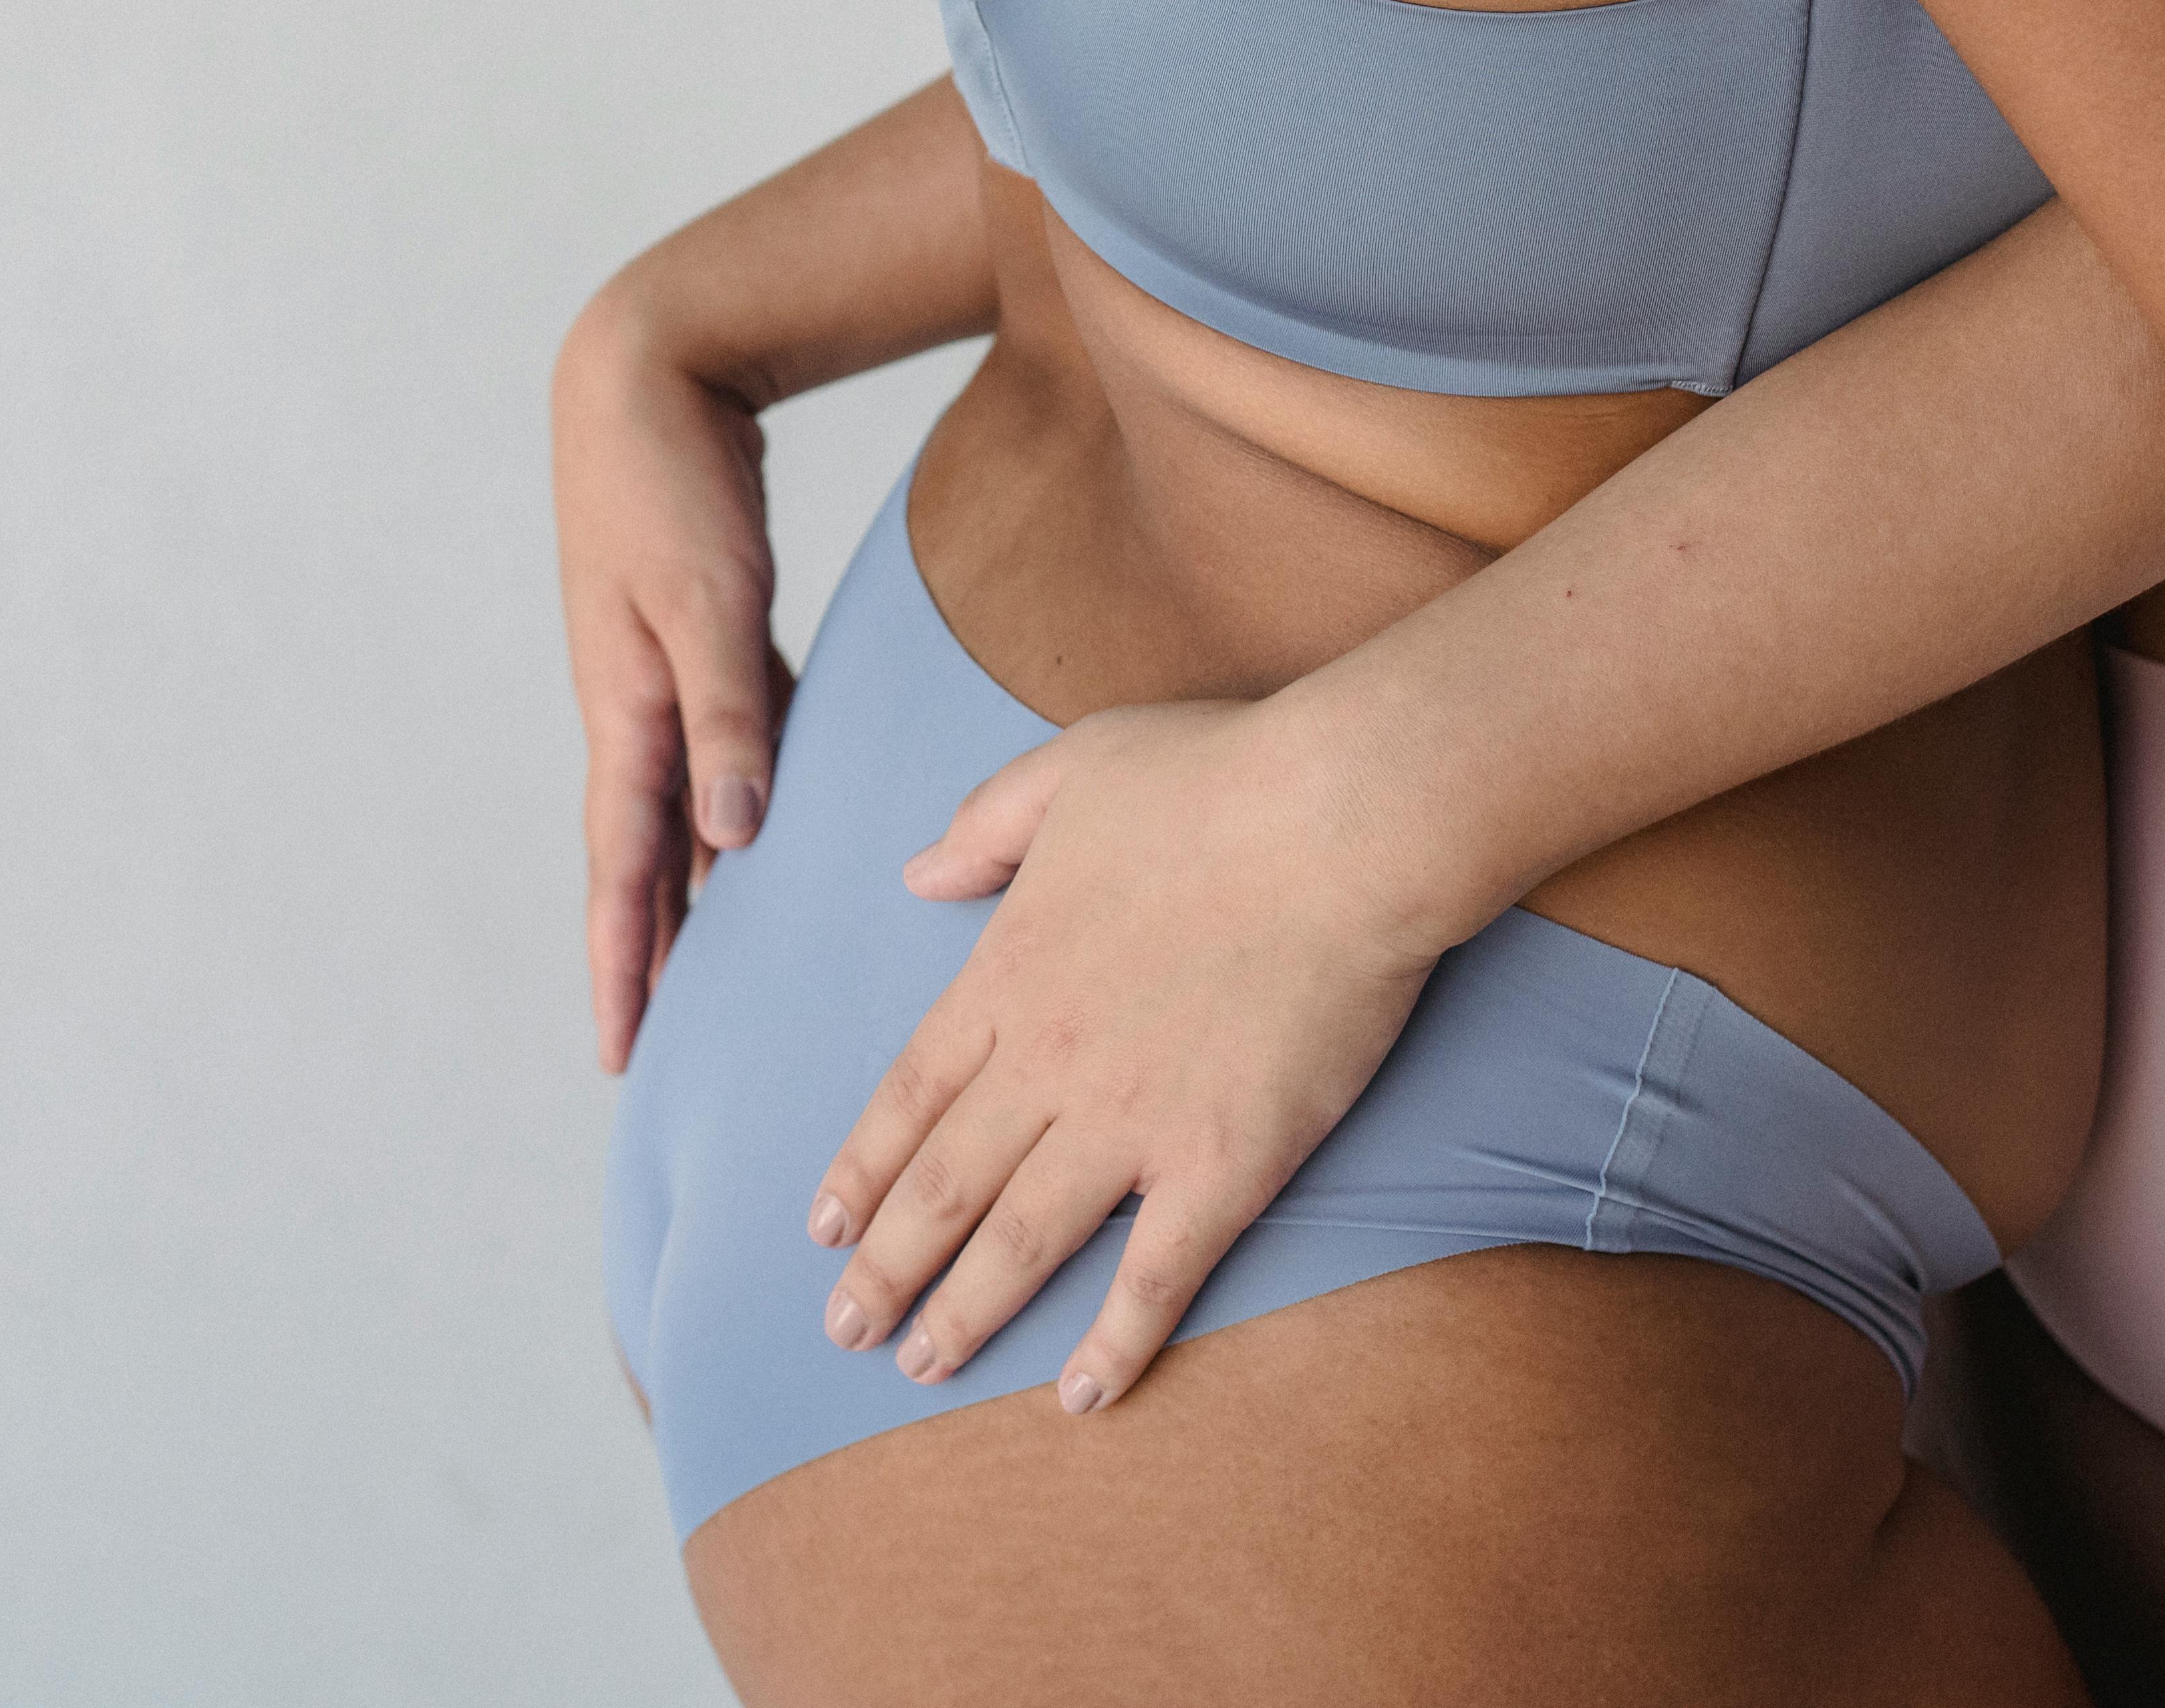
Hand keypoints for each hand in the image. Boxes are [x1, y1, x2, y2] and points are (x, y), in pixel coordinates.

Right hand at [552, 283, 793, 1072]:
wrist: (647, 373)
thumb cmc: (674, 481)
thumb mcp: (707, 602)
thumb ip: (726, 717)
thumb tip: (731, 837)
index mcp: (625, 711)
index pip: (625, 867)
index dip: (622, 962)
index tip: (619, 1050)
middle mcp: (633, 709)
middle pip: (640, 859)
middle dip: (641, 953)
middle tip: (647, 1045)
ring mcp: (658, 678)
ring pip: (677, 813)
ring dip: (686, 892)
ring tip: (703, 969)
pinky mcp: (696, 644)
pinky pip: (716, 753)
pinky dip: (731, 810)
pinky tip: (760, 841)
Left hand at [804, 698, 1442, 1412]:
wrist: (1341, 818)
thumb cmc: (1217, 776)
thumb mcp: (1068, 769)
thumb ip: (983, 826)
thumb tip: (917, 870)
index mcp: (1005, 975)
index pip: (907, 1096)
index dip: (860, 1171)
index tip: (823, 1229)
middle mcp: (1047, 1063)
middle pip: (941, 1186)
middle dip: (884, 1268)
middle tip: (845, 1329)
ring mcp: (1131, 1121)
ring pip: (1020, 1241)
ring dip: (964, 1313)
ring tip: (922, 1366)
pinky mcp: (1224, 1162)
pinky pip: (1156, 1275)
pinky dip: (1115, 1341)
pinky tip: (1083, 1395)